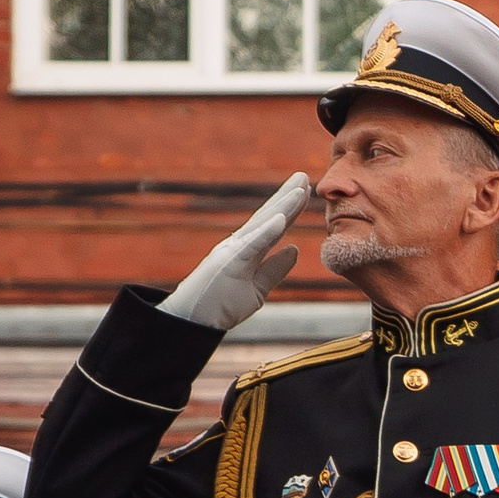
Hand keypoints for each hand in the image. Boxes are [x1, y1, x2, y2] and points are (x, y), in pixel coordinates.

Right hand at [161, 173, 310, 335]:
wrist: (193, 321)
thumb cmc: (220, 304)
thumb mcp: (257, 288)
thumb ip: (275, 269)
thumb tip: (295, 249)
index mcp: (247, 249)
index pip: (272, 224)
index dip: (289, 207)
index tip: (305, 190)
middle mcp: (240, 244)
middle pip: (268, 216)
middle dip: (287, 196)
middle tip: (304, 176)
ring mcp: (233, 251)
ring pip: (262, 224)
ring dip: (282, 205)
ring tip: (300, 188)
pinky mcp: (229, 263)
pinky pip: (251, 245)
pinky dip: (267, 231)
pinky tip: (282, 218)